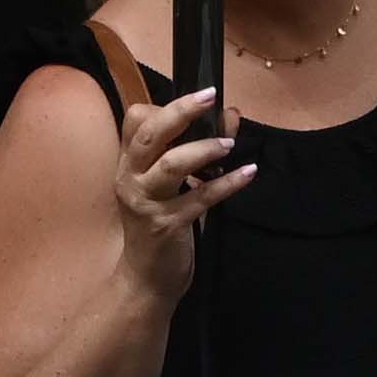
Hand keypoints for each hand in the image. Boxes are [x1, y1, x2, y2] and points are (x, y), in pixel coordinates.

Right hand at [112, 79, 247, 295]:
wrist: (147, 279)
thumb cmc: (160, 226)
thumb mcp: (171, 186)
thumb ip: (195, 150)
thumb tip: (229, 114)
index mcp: (128, 164)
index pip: (136, 120)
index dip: (166, 107)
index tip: (199, 103)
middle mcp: (130, 179)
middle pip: (149, 133)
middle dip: (181, 111)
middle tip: (210, 97)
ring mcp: (146, 202)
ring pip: (172, 164)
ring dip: (204, 149)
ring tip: (230, 143)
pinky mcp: (167, 225)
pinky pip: (200, 198)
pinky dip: (226, 184)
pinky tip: (247, 173)